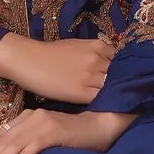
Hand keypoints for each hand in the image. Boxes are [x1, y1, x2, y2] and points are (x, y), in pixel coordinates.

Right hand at [0, 31, 114, 104]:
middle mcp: (98, 59)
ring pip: (114, 88)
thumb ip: (95, 54)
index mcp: (98, 46)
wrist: (29, 60)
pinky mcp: (83, 93)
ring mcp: (92, 76)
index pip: (122, 60)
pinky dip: (106, 103)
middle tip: (122, 93)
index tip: (124, 79)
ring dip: (116, 94)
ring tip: (117, 102)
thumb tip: (108, 66)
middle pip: (121, 74)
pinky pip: (102, 99)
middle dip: (123, 83)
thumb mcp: (77, 47)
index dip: (123, 71)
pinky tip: (106, 107)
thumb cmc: (50, 53)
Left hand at [0, 108, 134, 153]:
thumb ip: (24, 145)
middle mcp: (30, 117)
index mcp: (24, 119)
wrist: (99, 126)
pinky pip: (33, 145)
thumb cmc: (71, 137)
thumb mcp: (42, 139)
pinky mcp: (55, 131)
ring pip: (12, 144)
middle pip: (0, 142)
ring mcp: (42, 123)